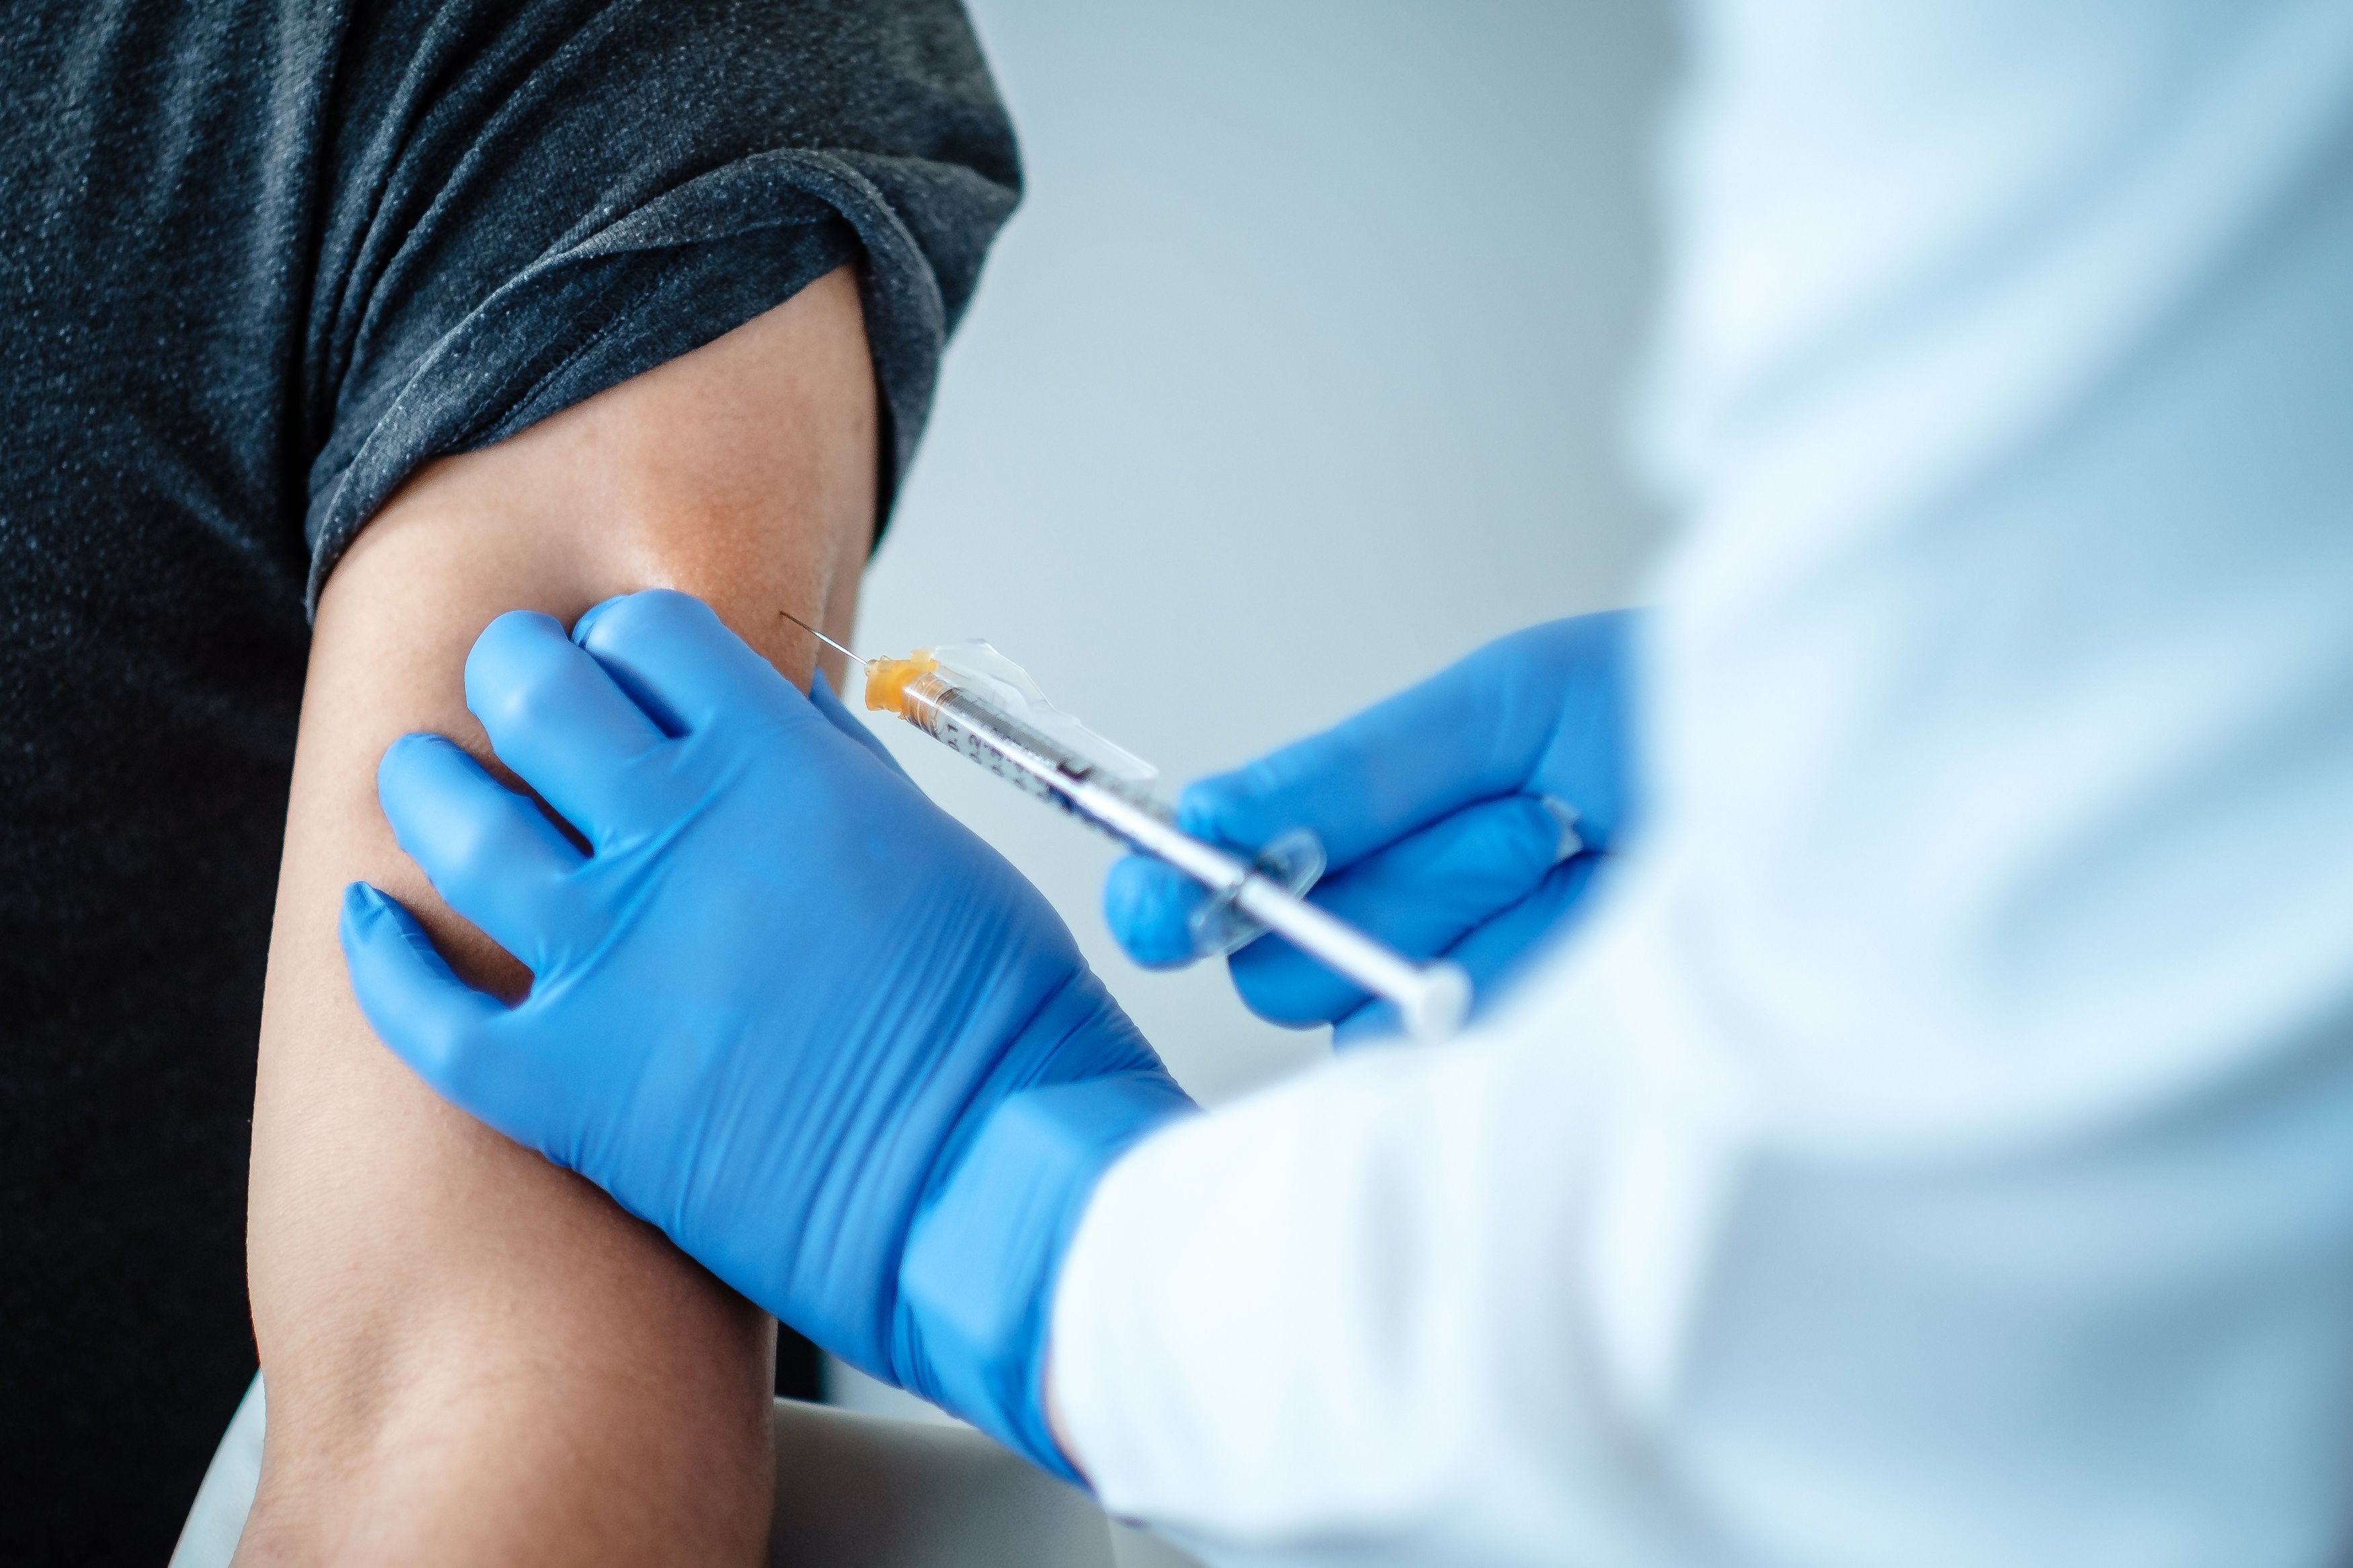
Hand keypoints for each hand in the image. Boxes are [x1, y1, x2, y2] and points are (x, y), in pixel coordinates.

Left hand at [339, 590, 1189, 1476]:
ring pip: (456, 827)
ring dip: (427, 785)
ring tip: (422, 777)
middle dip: (513, 672)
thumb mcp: (934, 841)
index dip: (623, 640)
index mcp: (777, 764)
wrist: (985, 1175)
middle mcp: (676, 836)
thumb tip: (779, 711)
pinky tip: (372, 922)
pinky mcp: (566, 1081)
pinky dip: (381, 956)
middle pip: (533, 696)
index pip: (648, 635)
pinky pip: (424, 1010)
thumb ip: (836, 765)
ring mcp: (608, 958)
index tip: (621, 664)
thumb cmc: (993, 1018)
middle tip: (511, 688)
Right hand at [1105, 612, 1639, 1042]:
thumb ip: (1353, 772)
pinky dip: (1536, 988)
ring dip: (1490, 924)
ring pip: (1371, 1019)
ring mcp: (1464, 1020)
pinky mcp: (1529, 1093)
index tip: (1169, 906)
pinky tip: (1617, 944)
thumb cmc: (1690, 724)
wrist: (1853, 794)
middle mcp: (1404, 933)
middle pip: (1287, 965)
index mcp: (1378, 830)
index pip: (1234, 880)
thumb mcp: (1511, 711)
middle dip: (1405, 884)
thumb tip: (1213, 819)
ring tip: (1598, 865)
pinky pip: (1459, 1068)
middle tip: (1528, 826)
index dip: (1185, 894)